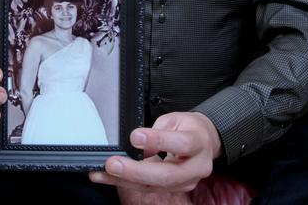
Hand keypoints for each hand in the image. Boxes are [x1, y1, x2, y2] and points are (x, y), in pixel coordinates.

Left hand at [89, 112, 220, 201]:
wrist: (204, 141)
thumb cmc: (187, 127)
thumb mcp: (173, 120)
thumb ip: (157, 132)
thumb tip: (136, 145)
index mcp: (199, 142)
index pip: (180, 143)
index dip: (158, 141)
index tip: (135, 136)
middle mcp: (196, 166)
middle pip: (167, 175)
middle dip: (136, 171)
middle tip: (113, 163)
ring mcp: (187, 182)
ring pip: (155, 186)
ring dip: (126, 180)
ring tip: (103, 172)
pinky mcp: (175, 189)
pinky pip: (149, 188)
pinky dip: (127, 182)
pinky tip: (109, 176)